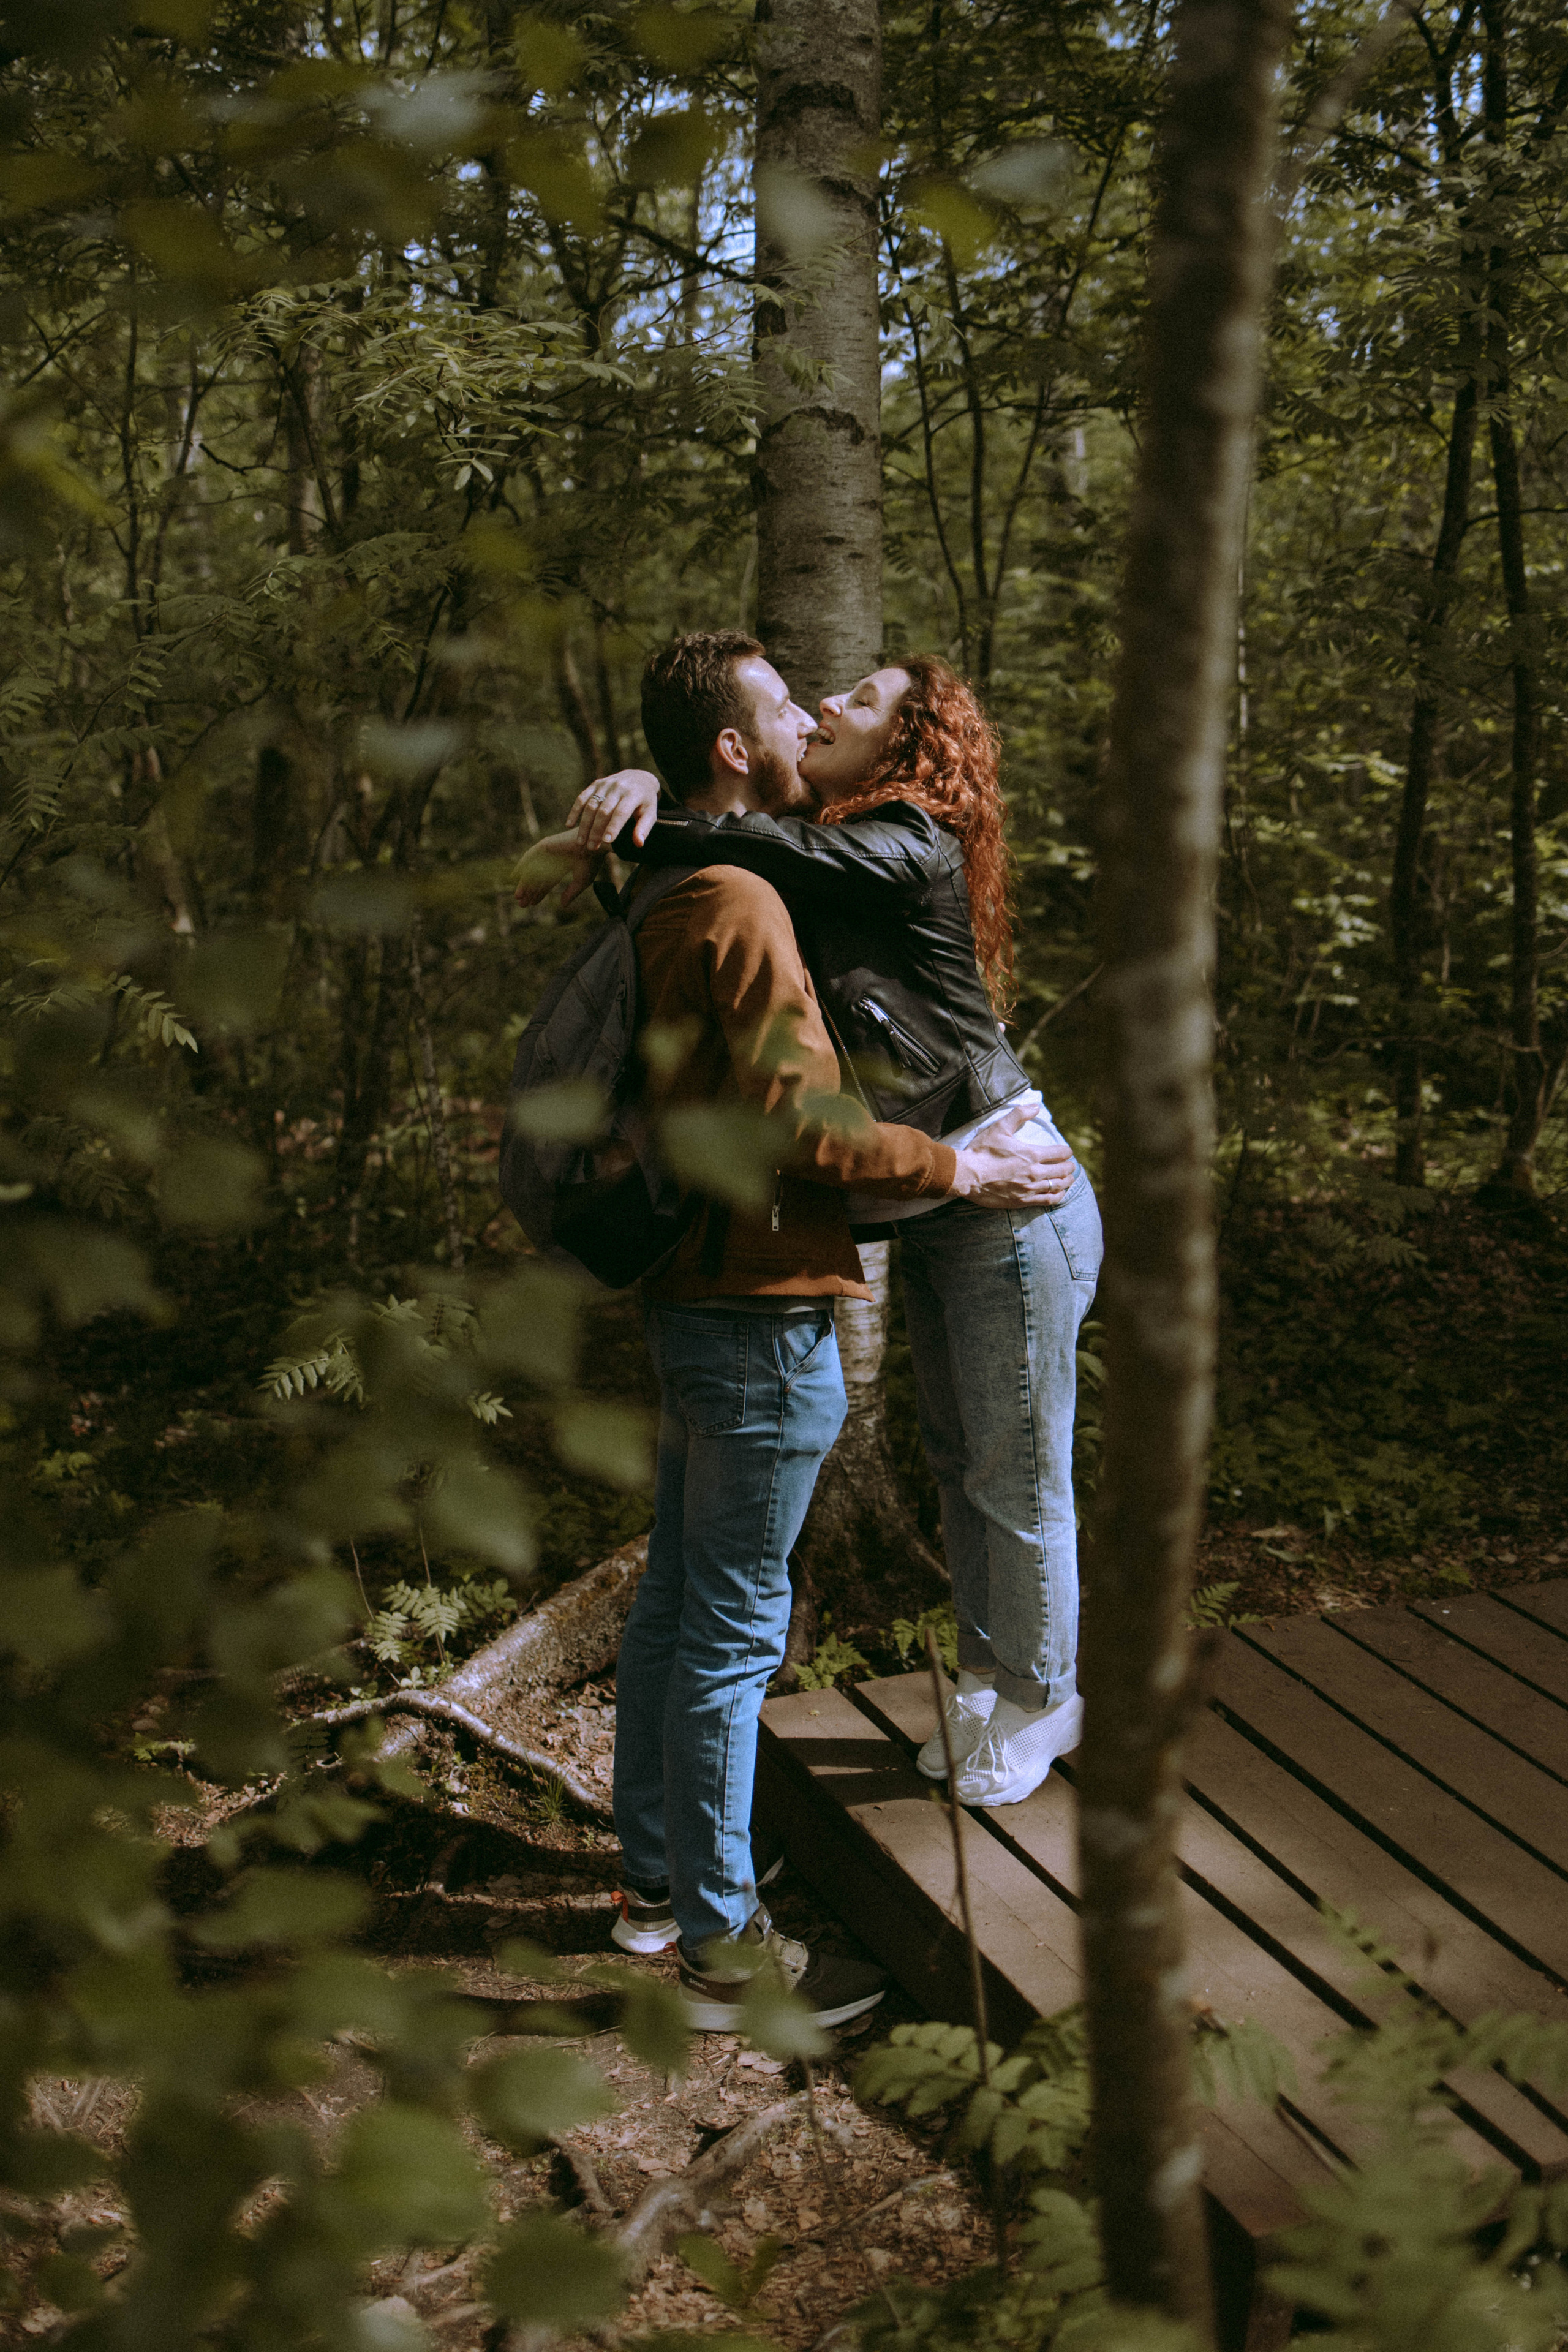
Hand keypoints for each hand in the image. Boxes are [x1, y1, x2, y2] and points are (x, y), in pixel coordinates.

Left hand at [514, 829, 601, 909]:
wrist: (594, 846)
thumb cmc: (591, 862)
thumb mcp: (581, 882)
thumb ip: (571, 893)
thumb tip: (562, 905)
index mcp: (565, 865)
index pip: (549, 881)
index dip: (541, 893)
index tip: (533, 903)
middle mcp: (555, 858)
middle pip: (539, 878)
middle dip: (531, 891)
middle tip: (522, 904)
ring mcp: (549, 851)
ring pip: (534, 870)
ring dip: (525, 883)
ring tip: (518, 897)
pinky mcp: (545, 845)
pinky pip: (530, 857)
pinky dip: (522, 867)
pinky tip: (515, 877)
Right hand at [570, 768, 660, 852]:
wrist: (639, 778)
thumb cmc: (645, 802)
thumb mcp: (650, 813)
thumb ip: (644, 828)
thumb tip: (638, 844)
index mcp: (633, 794)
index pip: (621, 812)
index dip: (613, 827)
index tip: (606, 842)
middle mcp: (618, 787)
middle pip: (603, 811)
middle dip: (596, 830)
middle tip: (591, 847)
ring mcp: (605, 784)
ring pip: (591, 805)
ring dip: (584, 825)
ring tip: (580, 842)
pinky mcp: (596, 784)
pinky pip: (582, 798)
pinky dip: (575, 811)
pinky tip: (569, 825)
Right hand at [949, 1105, 1076, 1209]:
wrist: (967, 1175)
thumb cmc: (982, 1151)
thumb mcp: (1000, 1128)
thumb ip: (1019, 1114)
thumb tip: (1035, 1106)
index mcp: (1032, 1154)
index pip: (1060, 1153)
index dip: (1066, 1151)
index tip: (1066, 1151)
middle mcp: (1035, 1173)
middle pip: (1063, 1170)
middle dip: (1069, 1166)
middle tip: (1069, 1165)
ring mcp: (1030, 1189)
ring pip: (1058, 1186)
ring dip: (1067, 1180)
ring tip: (1068, 1178)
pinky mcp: (1023, 1201)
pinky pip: (1048, 1200)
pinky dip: (1058, 1196)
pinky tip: (1059, 1193)